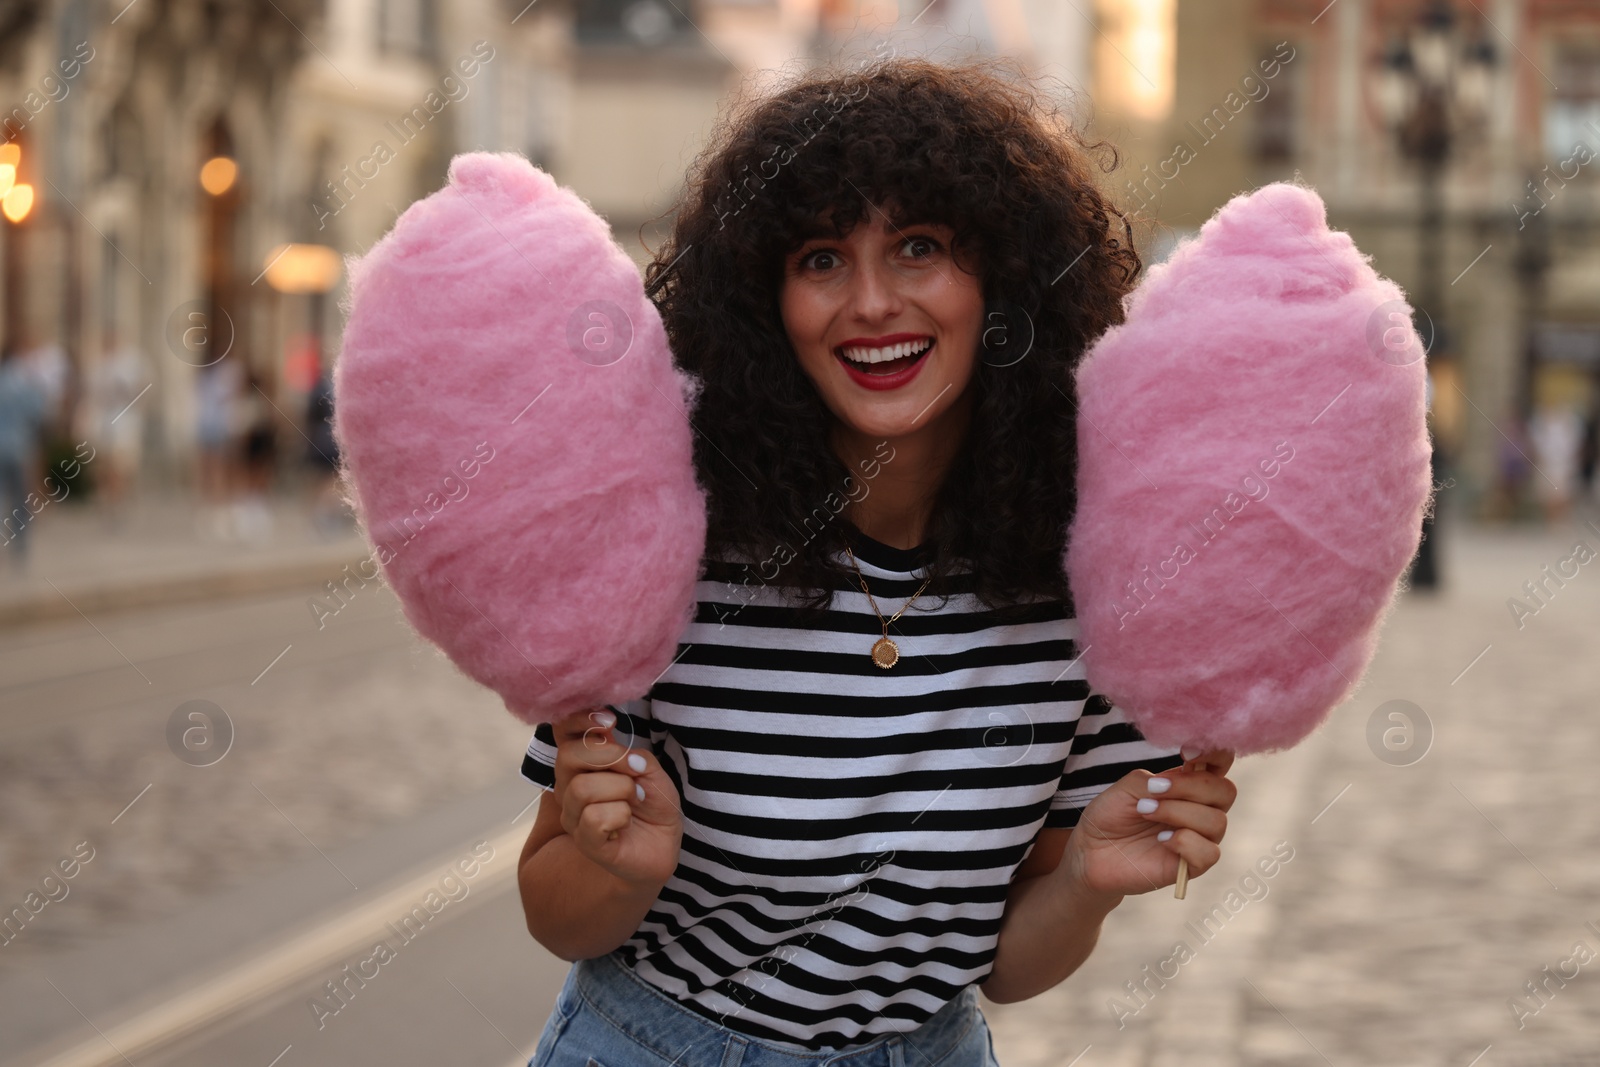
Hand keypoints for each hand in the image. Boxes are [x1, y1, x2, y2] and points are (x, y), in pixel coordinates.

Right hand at [551, 707, 681, 889]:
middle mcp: (571, 785)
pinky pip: (593, 819)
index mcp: (585, 762)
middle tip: (635, 769)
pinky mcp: (584, 841)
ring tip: (636, 800)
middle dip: (609, 756)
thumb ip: (637, 757)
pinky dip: (620, 816)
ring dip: (621, 790)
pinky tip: (627, 822)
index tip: (610, 721)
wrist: (662, 846)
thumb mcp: (653, 772)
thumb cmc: (652, 805)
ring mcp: (574, 815)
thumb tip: (626, 756)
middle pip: (568, 756)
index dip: (580, 719)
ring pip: (581, 789)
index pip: (563, 730)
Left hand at [1063, 749, 1236, 897]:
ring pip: (1217, 821)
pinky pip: (1210, 853)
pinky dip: (1185, 842)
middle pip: (1226, 791)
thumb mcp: (1127, 787)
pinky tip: (1161, 840)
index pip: (1221, 764)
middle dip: (1191, 786)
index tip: (1185, 753)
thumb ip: (1154, 780)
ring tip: (1145, 812)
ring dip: (1178, 812)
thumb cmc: (1111, 816)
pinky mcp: (1192, 866)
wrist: (1091, 851)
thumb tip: (1176, 781)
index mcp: (1189, 786)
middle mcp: (1200, 810)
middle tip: (1154, 791)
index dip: (1214, 754)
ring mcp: (1199, 838)